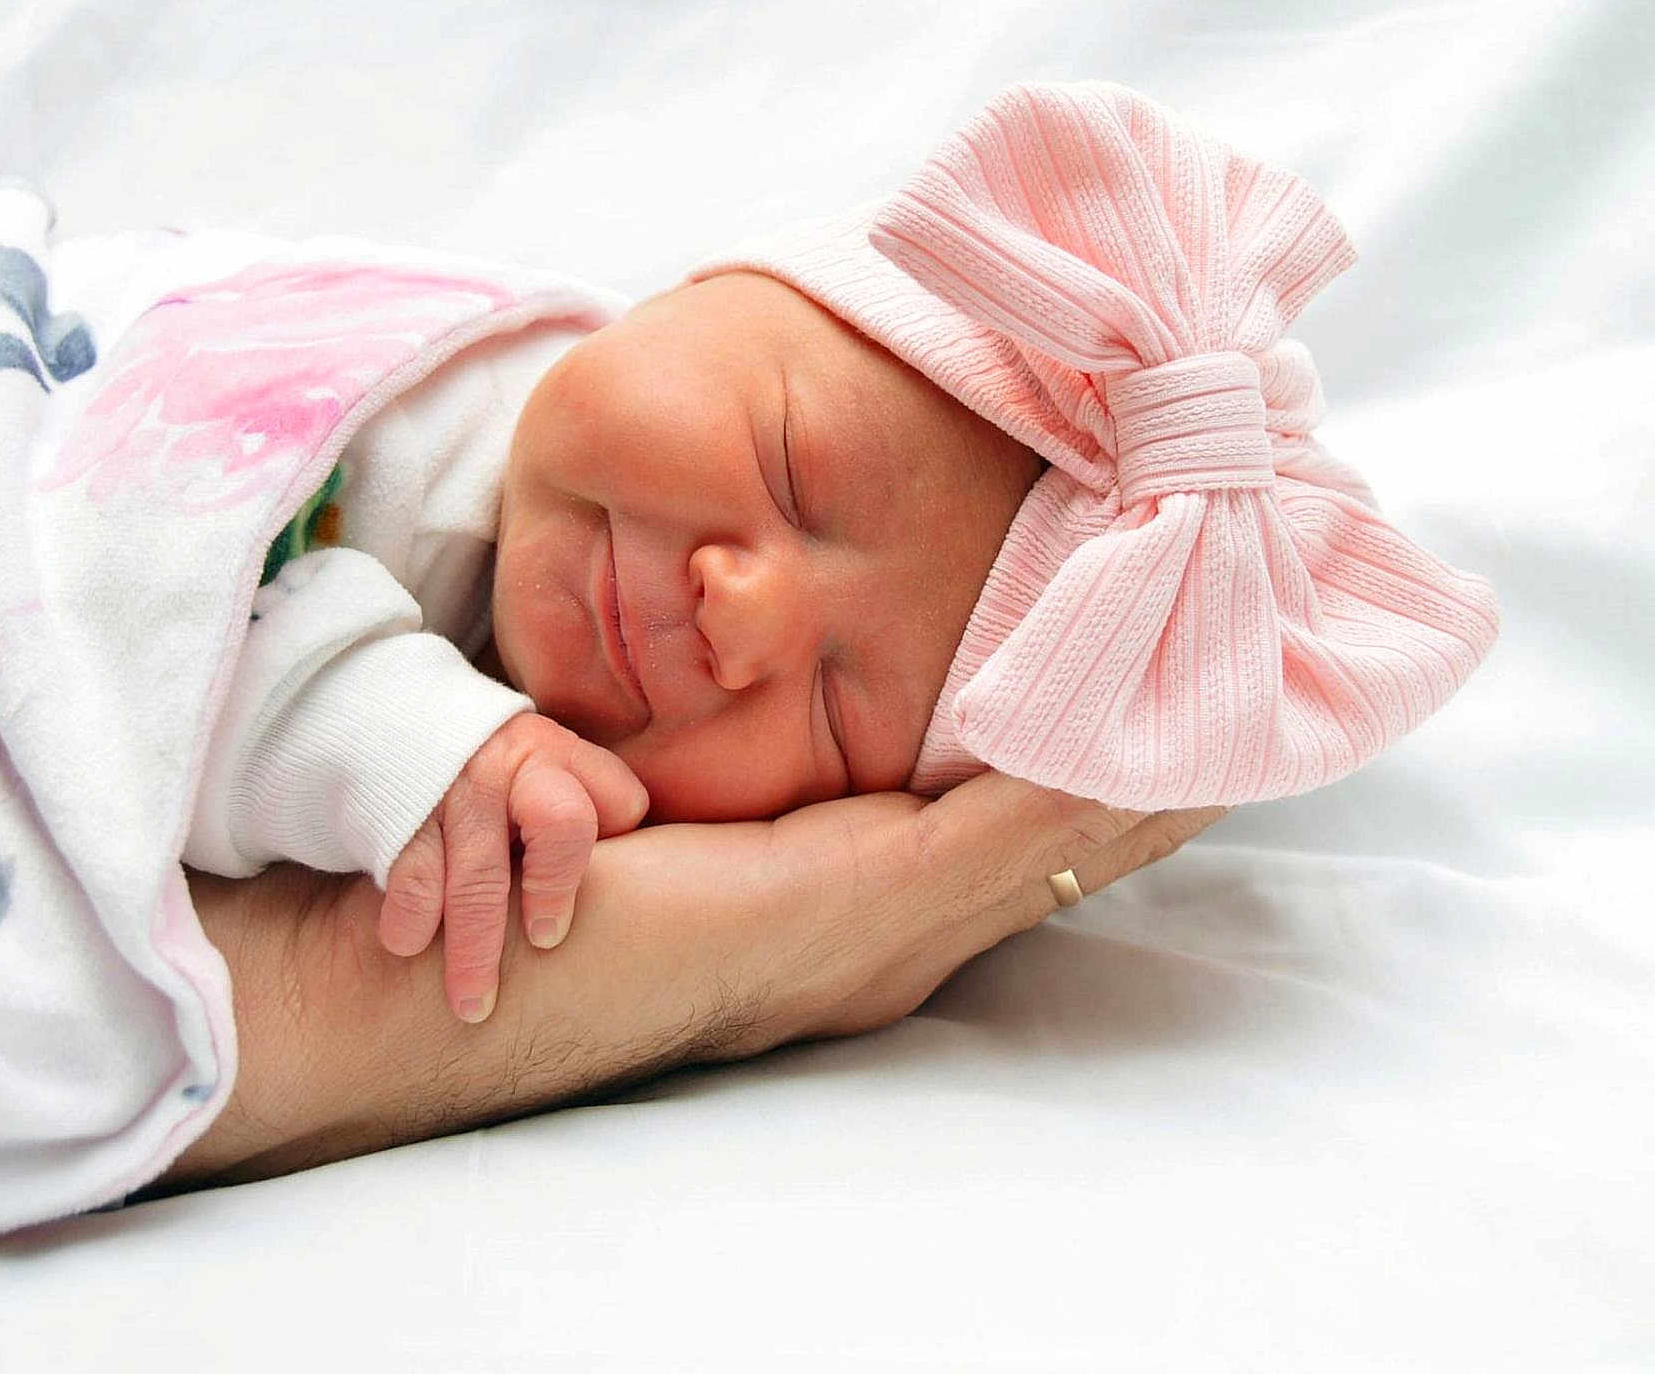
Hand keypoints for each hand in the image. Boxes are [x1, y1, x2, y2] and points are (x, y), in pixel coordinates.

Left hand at [165, 774, 1222, 1192]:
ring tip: (1232, 708)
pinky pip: (990, 834)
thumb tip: (772, 704)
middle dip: (1141, 783)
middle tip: (1245, 711)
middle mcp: (869, 946)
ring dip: (1136, 779)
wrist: (428, 969)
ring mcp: (864, 942)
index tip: (1160, 722)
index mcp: (830, 918)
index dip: (1079, 782)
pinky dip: (1075, 786)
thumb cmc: (522, 882)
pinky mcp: (839, 911)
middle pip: (1043, 851)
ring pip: (1040, 841)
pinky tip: (1143, 737)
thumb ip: (735, 778)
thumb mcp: (651, 803)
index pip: (993, 844)